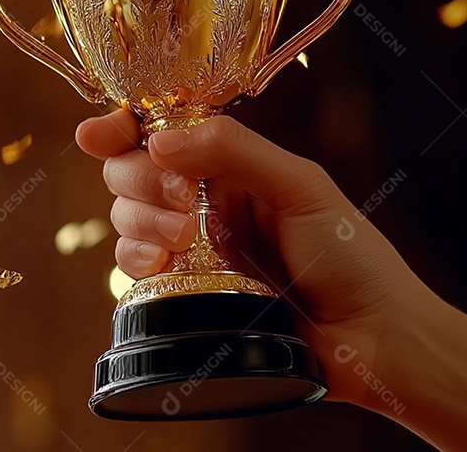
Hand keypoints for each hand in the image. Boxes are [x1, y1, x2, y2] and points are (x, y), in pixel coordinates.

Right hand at [75, 109, 431, 405]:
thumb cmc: (352, 257)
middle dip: (140, 179)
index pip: (160, 131)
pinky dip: (136, 260)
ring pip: (125, 218)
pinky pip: (132, 269)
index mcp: (231, 166)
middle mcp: (204, 201)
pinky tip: (162, 266)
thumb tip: (160, 141)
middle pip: (131, 171)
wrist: (370, 338)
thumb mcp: (300, 186)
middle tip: (182, 201)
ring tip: (183, 240)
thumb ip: (234, 152)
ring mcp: (190, 249)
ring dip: (140, 221)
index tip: (96, 136)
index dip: (121, 128)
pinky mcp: (182, 295)